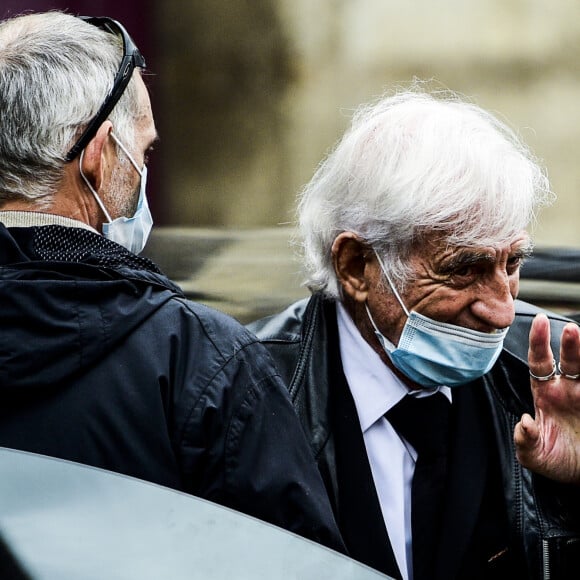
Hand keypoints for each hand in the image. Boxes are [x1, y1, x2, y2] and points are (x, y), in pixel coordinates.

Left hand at [514, 313, 579, 483]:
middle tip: (572, 330)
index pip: (539, 363)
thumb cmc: (557, 461)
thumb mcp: (535, 456)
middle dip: (572, 345)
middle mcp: (568, 390)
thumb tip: (524, 422)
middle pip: (570, 361)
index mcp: (546, 394)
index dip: (539, 342)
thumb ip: (525, 441)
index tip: (540, 321)